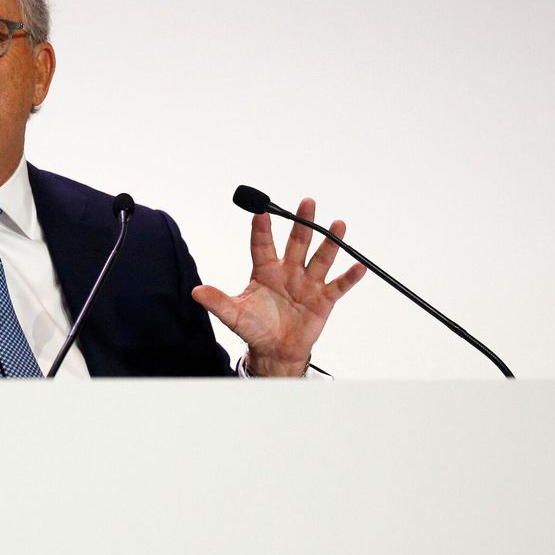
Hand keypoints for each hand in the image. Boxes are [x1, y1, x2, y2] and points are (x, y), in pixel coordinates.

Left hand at [191, 198, 365, 376]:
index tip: (260, 211)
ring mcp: (308, 283)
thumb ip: (217, 301)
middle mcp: (289, 271)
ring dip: (330, 242)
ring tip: (337, 224)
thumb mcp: (233, 315)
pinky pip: (338, 285)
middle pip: (297, 242)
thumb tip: (196, 292)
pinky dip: (349, 276)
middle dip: (302, 223)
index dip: (262, 229)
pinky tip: (358, 265)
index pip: (262, 245)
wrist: (275, 350)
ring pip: (320, 258)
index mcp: (265, 271)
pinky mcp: (323, 299)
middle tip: (307, 203)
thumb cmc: (255, 328)